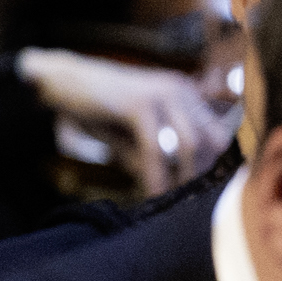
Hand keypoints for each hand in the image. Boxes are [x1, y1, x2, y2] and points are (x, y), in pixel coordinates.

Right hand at [20, 47, 235, 195]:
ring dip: (182, 178)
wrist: (63, 82)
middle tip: (188, 198)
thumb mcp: (136, 131)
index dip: (215, 162)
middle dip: (202, 173)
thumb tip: (176, 184)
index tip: (204, 188)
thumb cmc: (100, 109)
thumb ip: (159, 153)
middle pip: (212, 139)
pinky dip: (155, 175)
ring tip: (169, 199)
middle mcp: (181, 90)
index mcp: (186, 92)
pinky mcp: (139, 104)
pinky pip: (156, 148)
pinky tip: (151, 192)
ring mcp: (162, 93)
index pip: (218, 131)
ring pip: (189, 145)